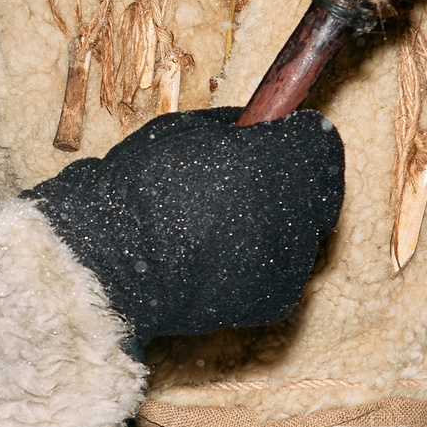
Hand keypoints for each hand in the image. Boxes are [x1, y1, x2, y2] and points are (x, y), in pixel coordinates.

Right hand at [23, 107, 343, 344]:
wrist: (106, 268)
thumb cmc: (133, 191)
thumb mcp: (182, 131)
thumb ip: (236, 127)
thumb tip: (263, 127)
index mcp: (271, 159)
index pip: (320, 138)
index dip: (297, 134)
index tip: (276, 135)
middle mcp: (294, 211)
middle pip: (320, 185)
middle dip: (294, 178)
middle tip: (248, 179)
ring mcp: (290, 261)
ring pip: (304, 228)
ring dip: (279, 220)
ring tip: (223, 223)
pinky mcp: (278, 299)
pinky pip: (283, 266)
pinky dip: (263, 259)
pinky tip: (220, 256)